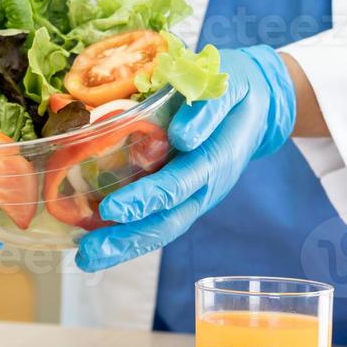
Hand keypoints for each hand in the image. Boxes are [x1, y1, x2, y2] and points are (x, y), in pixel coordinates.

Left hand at [75, 45, 295, 271]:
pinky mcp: (187, 196)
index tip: (112, 208)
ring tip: (87, 259)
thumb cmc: (235, 90)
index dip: (146, 198)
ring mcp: (197, 196)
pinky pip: (160, 220)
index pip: (178, 184)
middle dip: (128, 238)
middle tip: (88, 252)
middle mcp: (207, 186)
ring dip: (125, 246)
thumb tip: (182, 136)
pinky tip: (98, 242)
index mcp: (217, 158)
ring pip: (163, 228)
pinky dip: (131, 235)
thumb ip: (208, 110)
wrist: (259, 102)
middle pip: (169, 220)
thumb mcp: (228, 88)